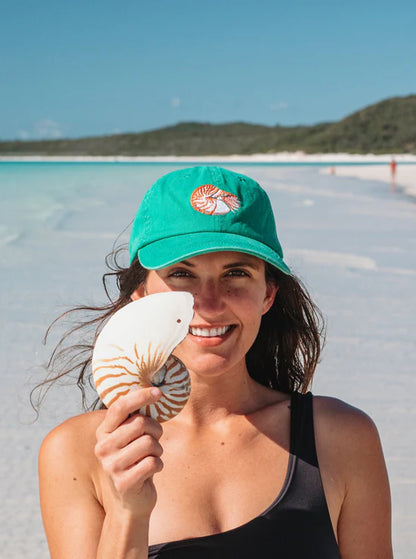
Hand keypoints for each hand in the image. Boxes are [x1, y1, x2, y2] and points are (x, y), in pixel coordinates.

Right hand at [95, 387, 163, 517]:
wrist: (130, 502)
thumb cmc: (135, 461)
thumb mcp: (130, 438)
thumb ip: (135, 418)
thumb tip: (154, 392)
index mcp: (103, 432)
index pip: (120, 406)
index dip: (140, 396)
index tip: (158, 392)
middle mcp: (103, 448)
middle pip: (140, 423)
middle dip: (156, 429)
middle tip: (156, 439)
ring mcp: (111, 466)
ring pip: (149, 442)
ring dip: (158, 449)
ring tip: (152, 456)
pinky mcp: (123, 483)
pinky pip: (153, 463)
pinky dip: (159, 465)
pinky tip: (151, 471)